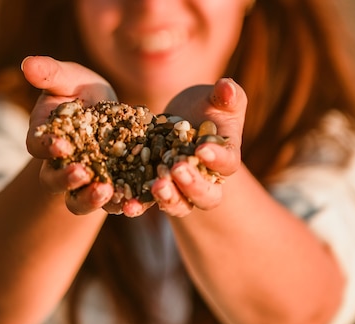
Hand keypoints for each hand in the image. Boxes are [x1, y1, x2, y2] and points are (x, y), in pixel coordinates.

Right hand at [22, 56, 117, 214]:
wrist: (111, 111)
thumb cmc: (81, 91)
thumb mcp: (69, 78)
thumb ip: (50, 74)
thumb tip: (26, 63)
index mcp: (45, 139)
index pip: (37, 146)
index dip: (46, 147)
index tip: (61, 145)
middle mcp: (59, 166)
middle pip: (54, 181)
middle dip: (66, 179)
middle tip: (82, 173)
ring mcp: (83, 183)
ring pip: (78, 201)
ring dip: (90, 199)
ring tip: (106, 192)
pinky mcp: (108, 190)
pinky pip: (110, 204)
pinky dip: (120, 206)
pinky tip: (132, 204)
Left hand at [151, 79, 245, 215]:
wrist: (181, 121)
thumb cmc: (207, 108)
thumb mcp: (217, 98)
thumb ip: (227, 95)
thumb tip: (227, 86)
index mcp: (225, 159)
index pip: (227, 163)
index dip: (216, 158)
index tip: (201, 149)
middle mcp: (206, 182)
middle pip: (206, 195)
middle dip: (192, 184)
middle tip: (177, 170)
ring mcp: (181, 191)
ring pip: (180, 204)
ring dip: (168, 199)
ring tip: (156, 187)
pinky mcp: (156, 191)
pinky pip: (149, 203)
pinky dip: (139, 205)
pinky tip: (126, 205)